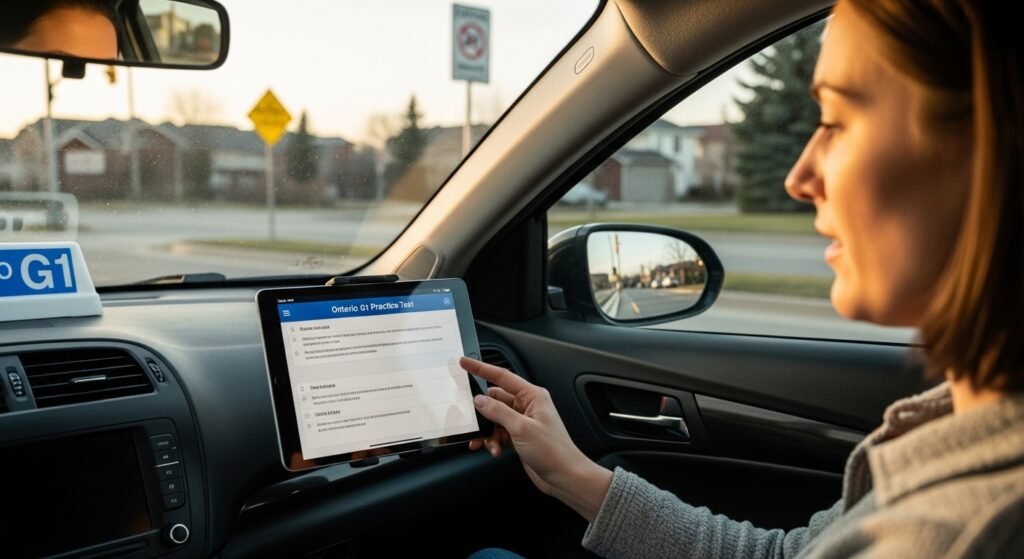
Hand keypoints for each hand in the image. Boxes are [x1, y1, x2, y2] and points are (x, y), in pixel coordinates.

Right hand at [461, 356, 611, 520]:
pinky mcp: (519, 437)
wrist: (564, 476)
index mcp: (533, 396)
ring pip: (495, 419)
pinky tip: (494, 451)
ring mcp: (523, 422)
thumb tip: (479, 400)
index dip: (481, 368)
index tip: (465, 363)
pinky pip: (499, 433)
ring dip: (487, 432)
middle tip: (469, 418)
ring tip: (485, 443)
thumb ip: (497, 412)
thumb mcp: (521, 428)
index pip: (502, 377)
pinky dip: (493, 441)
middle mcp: (528, 406)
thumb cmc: (553, 451)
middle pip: (495, 399)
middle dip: (482, 412)